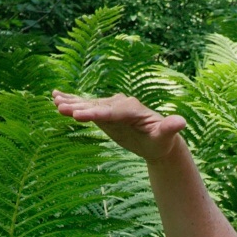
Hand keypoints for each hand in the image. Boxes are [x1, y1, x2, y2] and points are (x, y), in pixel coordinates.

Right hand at [51, 90, 186, 161]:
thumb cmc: (162, 140)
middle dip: (81, 107)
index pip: (113, 111)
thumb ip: (170, 128)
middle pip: (98, 105)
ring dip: (72, 102)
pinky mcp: (104, 112)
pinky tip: (55, 97)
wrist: (158, 140)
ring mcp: (111, 106)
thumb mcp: (166, 136)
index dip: (97, 113)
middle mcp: (120, 104)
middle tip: (62, 109)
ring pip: (89, 104)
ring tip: (54, 101)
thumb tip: (181, 122)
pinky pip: (87, 106)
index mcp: (133, 109)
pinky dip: (72, 101)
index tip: (82, 115)